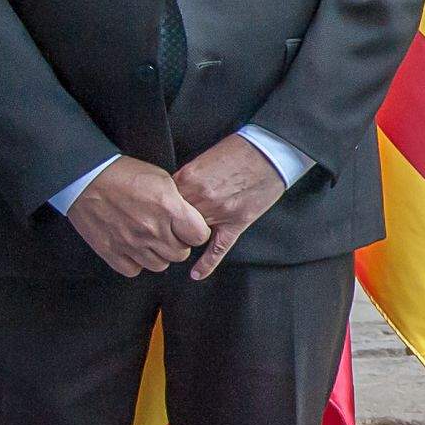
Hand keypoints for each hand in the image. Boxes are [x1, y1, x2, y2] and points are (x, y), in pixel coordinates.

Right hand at [65, 157, 212, 277]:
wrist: (85, 178)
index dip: (196, 233)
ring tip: (151, 241)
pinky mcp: (110, 251)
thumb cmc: (123, 174)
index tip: (189, 228)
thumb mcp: (162, 178)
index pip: (199, 236)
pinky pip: (133, 270)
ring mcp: (130, 243)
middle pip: (181, 254)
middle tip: (169, 234)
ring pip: (159, 265)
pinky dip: (136, 262)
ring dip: (159, 255)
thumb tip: (190, 219)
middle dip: (179, 244)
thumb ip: (179, 203)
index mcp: (168, 208)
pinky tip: (134, 248)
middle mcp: (151, 229)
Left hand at [170, 133, 289, 280]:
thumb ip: (186, 179)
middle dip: (167, 227)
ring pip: (191, 235)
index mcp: (188, 179)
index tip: (154, 213)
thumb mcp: (203, 158)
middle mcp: (200, 198)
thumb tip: (172, 195)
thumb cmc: (239, 150)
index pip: (161, 203)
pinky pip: (218, 248)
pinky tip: (196, 274)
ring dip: (184, 238)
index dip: (158, 209)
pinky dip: (207, 264)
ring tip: (175, 243)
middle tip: (162, 231)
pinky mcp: (237, 222)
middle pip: (172, 222)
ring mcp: (219, 212)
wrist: (270, 151)